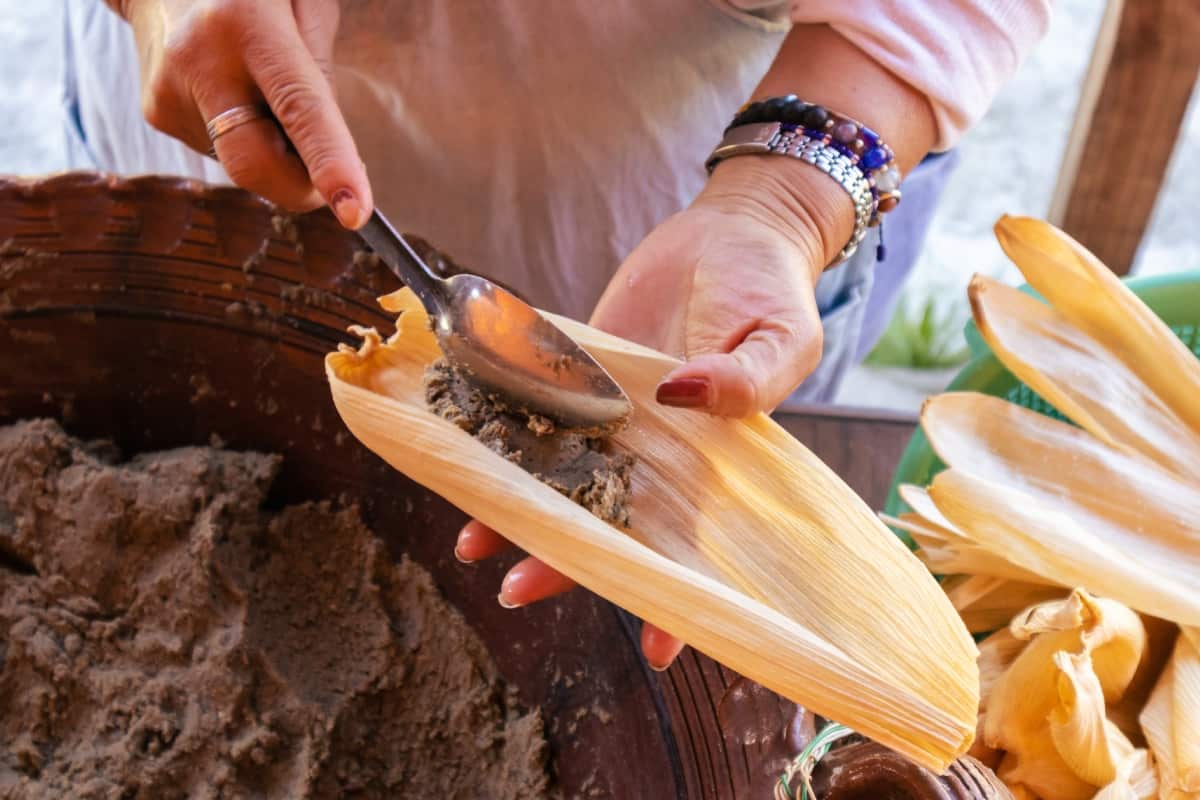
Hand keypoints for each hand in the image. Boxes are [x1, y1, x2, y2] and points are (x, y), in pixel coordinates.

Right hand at [112, 0, 371, 227]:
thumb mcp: (303, 2)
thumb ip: (321, 69)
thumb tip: (332, 148)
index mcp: (246, 21)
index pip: (299, 108)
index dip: (331, 164)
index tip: (355, 212)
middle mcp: (200, 59)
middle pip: (255, 164)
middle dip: (302, 189)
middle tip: (334, 183)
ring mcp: (170, 92)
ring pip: (243, 162)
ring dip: (272, 148)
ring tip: (260, 88)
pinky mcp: (158, 114)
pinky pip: (223, 150)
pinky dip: (245, 137)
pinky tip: (234, 91)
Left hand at [456, 156, 852, 669]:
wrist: (728, 232)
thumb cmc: (770, 288)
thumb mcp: (781, 333)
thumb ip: (746, 377)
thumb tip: (686, 397)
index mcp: (712, 461)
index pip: (689, 542)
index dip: (675, 597)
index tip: (660, 650)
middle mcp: (655, 452)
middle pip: (607, 522)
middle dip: (567, 561)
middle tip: (517, 588)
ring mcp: (611, 417)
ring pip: (560, 479)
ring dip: (518, 513)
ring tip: (472, 543)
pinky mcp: (577, 375)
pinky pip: (534, 410)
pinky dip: (501, 435)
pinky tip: (465, 455)